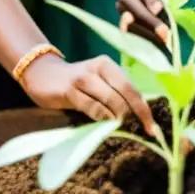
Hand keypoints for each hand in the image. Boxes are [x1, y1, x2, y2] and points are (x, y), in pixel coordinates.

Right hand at [21, 53, 156, 135]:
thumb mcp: (97, 81)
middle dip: (134, 114)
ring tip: (120, 127)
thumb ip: (114, 92)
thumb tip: (136, 114)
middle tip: (138, 129)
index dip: (143, 108)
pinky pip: (91, 107)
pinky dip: (102, 117)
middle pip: (124, 93)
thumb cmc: (76, 81)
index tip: (151, 127)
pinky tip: (105, 124)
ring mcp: (83, 78)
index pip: (132, 88)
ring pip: (110, 100)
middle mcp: (98, 68)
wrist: (43, 74)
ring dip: (118, 117)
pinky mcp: (69, 90)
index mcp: (108, 65)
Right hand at [115, 0, 169, 45]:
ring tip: (163, 43)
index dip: (151, 0)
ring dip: (148, 34)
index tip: (159, 9)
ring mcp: (121, 8)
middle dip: (151, 23)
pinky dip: (143, 39)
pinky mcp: (122, 20)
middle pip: (136, 10)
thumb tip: (174, 9)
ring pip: (132, 24)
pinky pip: (131, 31)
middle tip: (165, 34)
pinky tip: (156, 46)